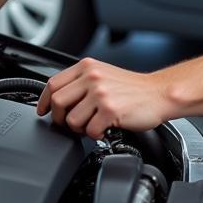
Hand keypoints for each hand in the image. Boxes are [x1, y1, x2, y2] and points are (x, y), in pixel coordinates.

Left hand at [36, 58, 172, 139]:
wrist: (159, 94)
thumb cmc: (133, 89)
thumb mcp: (103, 74)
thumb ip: (81, 82)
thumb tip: (57, 99)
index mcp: (87, 67)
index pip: (53, 83)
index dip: (43, 101)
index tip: (43, 111)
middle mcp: (92, 77)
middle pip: (57, 102)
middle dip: (60, 118)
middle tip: (70, 124)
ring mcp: (100, 93)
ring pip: (72, 120)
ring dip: (80, 129)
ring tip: (92, 125)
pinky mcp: (110, 110)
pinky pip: (90, 130)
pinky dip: (95, 135)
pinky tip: (104, 129)